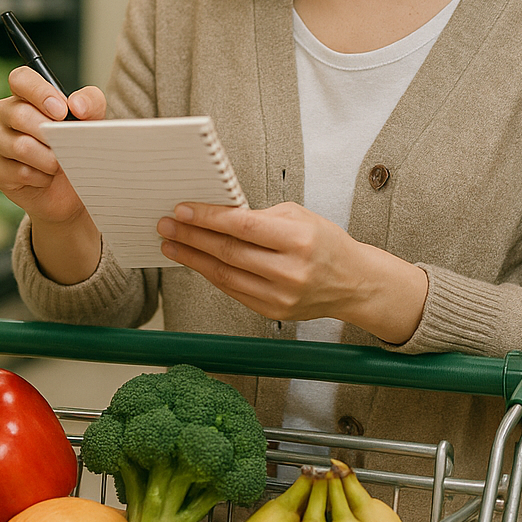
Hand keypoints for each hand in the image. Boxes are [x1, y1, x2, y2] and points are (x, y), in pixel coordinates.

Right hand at [0, 67, 106, 283]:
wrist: (75, 189)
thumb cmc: (78, 147)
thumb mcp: (93, 122)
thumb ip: (90, 103)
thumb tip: (76, 104)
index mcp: (28, 96)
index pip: (20, 79)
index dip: (39, 91)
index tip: (61, 111)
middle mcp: (7, 114)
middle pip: (17, 113)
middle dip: (48, 132)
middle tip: (66, 143)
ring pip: (20, 146)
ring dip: (49, 158)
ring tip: (61, 163)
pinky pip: (19, 171)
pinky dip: (42, 177)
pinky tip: (47, 178)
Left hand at [157, 202, 428, 343]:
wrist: (353, 283)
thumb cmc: (325, 243)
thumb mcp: (300, 216)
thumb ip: (260, 216)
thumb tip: (217, 213)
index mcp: (299, 240)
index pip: (243, 226)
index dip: (208, 218)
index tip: (183, 210)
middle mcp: (290, 271)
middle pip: (228, 252)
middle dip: (192, 237)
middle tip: (167, 225)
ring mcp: (281, 296)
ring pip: (225, 275)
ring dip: (193, 258)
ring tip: (172, 244)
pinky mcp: (273, 312)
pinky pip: (233, 290)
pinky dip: (211, 274)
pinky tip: (196, 262)